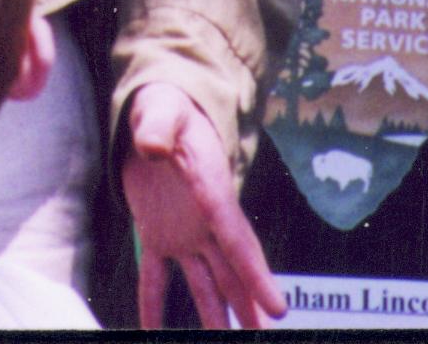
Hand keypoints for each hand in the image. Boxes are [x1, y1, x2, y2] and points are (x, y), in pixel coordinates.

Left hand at [119, 84, 283, 328]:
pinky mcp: (158, 234)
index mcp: (212, 192)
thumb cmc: (168, 109)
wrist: (160, 114)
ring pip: (206, 282)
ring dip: (216, 315)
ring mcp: (185, 232)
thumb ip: (159, 128)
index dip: (256, 276)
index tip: (278, 309)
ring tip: (228, 342)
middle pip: (232, 271)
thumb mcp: (163, 112)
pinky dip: (153, 305)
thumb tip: (153, 146)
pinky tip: (149, 331)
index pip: (237, 240)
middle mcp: (205, 221)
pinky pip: (155, 277)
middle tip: (264, 334)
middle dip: (249, 305)